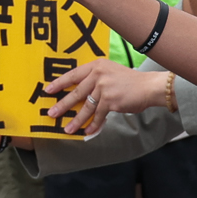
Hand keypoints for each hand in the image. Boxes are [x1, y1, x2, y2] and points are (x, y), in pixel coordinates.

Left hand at [45, 59, 169, 134]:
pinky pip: (98, 115)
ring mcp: (104, 87)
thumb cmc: (129, 81)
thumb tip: (79, 94)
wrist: (148, 87)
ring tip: (68, 129)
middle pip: (76, 92)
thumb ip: (95, 79)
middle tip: (51, 113)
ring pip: (86, 107)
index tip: (48, 91)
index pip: (73, 74)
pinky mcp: (110, 100)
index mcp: (96, 66)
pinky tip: (88, 132)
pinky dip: (93, 125)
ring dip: (76, 120)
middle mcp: (98, 74)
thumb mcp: (110, 73)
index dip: (60, 83)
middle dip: (62, 105)